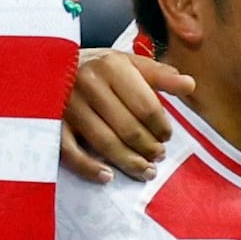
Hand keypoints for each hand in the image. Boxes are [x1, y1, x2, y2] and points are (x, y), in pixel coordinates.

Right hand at [58, 38, 188, 180]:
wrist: (50, 65)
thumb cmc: (96, 67)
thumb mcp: (127, 63)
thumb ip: (159, 74)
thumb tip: (190, 85)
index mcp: (111, 66)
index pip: (145, 106)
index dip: (161, 126)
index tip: (166, 137)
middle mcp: (88, 83)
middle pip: (127, 128)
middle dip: (147, 148)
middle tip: (158, 157)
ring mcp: (68, 105)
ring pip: (104, 143)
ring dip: (128, 162)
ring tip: (145, 171)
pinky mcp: (51, 123)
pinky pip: (71, 152)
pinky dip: (89, 167)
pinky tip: (107, 176)